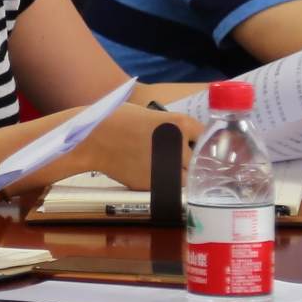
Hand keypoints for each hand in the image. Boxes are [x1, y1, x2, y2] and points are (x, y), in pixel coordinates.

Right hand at [83, 104, 199, 191]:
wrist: (94, 139)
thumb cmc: (120, 120)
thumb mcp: (153, 115)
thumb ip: (174, 128)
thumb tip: (189, 138)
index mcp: (180, 125)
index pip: (207, 136)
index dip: (207, 142)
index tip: (205, 145)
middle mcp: (178, 147)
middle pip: (200, 160)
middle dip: (196, 160)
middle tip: (187, 158)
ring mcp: (167, 168)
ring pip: (188, 177)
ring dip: (184, 174)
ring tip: (171, 167)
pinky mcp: (155, 184)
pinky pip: (169, 186)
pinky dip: (167, 182)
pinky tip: (154, 172)